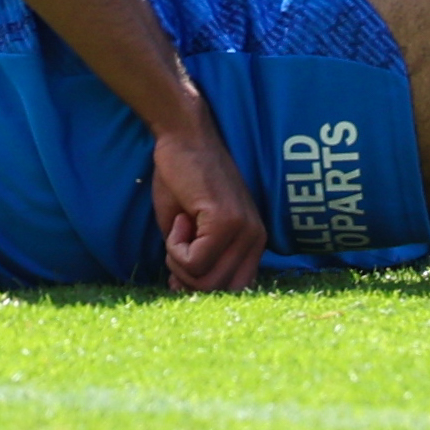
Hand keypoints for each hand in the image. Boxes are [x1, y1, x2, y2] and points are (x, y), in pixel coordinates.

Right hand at [148, 118, 264, 291]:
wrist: (182, 138)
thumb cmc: (182, 178)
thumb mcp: (189, 229)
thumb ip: (193, 260)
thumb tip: (180, 290)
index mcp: (253, 242)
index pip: (233, 290)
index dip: (199, 285)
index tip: (178, 265)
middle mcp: (256, 239)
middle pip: (218, 291)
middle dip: (186, 277)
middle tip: (174, 245)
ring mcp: (244, 230)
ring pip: (206, 281)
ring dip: (178, 261)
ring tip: (178, 228)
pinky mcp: (226, 221)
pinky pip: (194, 261)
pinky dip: (174, 247)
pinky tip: (179, 218)